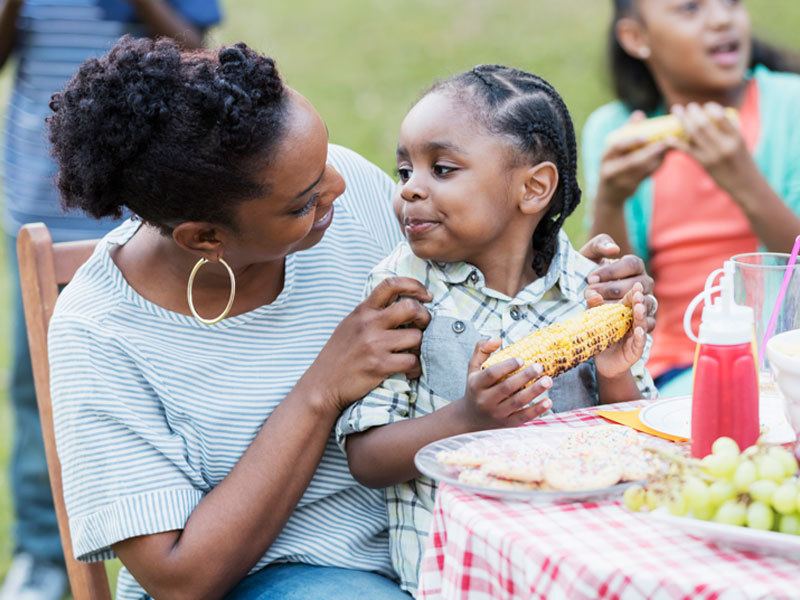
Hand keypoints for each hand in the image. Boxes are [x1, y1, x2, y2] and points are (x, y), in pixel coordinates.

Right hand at [303, 277, 431, 414]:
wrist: (322, 385)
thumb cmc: (339, 355)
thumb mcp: (350, 325)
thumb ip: (371, 313)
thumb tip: (400, 303)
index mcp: (362, 311)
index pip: (390, 285)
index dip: (414, 285)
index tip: (426, 295)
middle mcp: (368, 324)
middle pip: (410, 307)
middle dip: (424, 316)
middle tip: (423, 327)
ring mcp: (374, 344)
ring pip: (416, 337)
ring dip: (419, 346)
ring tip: (412, 353)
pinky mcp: (379, 366)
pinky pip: (412, 361)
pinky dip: (415, 367)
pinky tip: (409, 370)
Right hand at [455, 339, 552, 429]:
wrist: (470, 418)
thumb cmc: (476, 388)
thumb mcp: (473, 368)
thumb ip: (482, 349)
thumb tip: (498, 339)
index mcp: (476, 385)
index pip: (491, 374)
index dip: (507, 366)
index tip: (522, 359)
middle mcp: (485, 400)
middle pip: (506, 388)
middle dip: (524, 377)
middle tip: (540, 367)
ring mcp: (496, 414)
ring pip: (517, 402)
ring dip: (534, 391)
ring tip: (548, 380)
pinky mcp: (507, 424)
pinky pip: (523, 417)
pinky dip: (537, 410)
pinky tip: (548, 401)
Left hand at [580, 234, 655, 332]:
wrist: (580, 303)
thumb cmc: (589, 277)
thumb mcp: (588, 257)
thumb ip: (599, 245)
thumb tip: (614, 249)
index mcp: (634, 266)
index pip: (631, 264)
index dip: (612, 271)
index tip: (590, 278)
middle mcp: (644, 284)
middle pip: (637, 285)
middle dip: (612, 290)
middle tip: (590, 294)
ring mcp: (647, 303)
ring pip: (645, 304)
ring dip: (625, 307)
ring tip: (606, 310)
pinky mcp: (645, 322)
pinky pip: (649, 324)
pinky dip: (640, 327)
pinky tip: (623, 327)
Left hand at [592, 283, 646, 378]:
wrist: (601, 361)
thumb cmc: (599, 336)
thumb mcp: (593, 319)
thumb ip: (593, 306)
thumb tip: (591, 292)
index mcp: (625, 314)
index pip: (631, 301)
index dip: (634, 294)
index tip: (636, 285)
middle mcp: (634, 323)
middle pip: (639, 311)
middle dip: (639, 302)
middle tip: (638, 294)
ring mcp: (636, 337)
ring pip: (641, 325)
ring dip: (641, 316)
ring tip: (638, 308)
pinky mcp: (635, 351)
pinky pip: (640, 343)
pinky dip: (640, 337)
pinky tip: (639, 330)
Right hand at [598, 111, 669, 204]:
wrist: (609, 194)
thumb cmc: (613, 164)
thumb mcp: (615, 149)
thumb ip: (626, 132)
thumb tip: (639, 114)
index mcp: (605, 157)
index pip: (616, 147)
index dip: (631, 142)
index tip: (645, 136)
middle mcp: (610, 170)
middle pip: (632, 161)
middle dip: (651, 152)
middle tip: (666, 142)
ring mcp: (620, 181)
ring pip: (642, 169)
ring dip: (657, 159)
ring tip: (669, 147)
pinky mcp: (630, 189)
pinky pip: (646, 175)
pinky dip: (657, 166)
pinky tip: (664, 158)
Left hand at [669, 102, 751, 193]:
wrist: (746, 185)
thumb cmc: (743, 162)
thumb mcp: (742, 144)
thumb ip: (730, 131)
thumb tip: (715, 116)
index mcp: (736, 137)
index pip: (722, 117)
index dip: (712, 109)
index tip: (706, 105)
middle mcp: (724, 145)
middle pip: (704, 124)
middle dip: (693, 112)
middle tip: (688, 106)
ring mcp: (713, 155)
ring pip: (694, 134)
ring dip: (683, 121)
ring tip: (676, 111)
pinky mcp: (704, 164)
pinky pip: (688, 150)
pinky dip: (677, 142)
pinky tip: (668, 137)